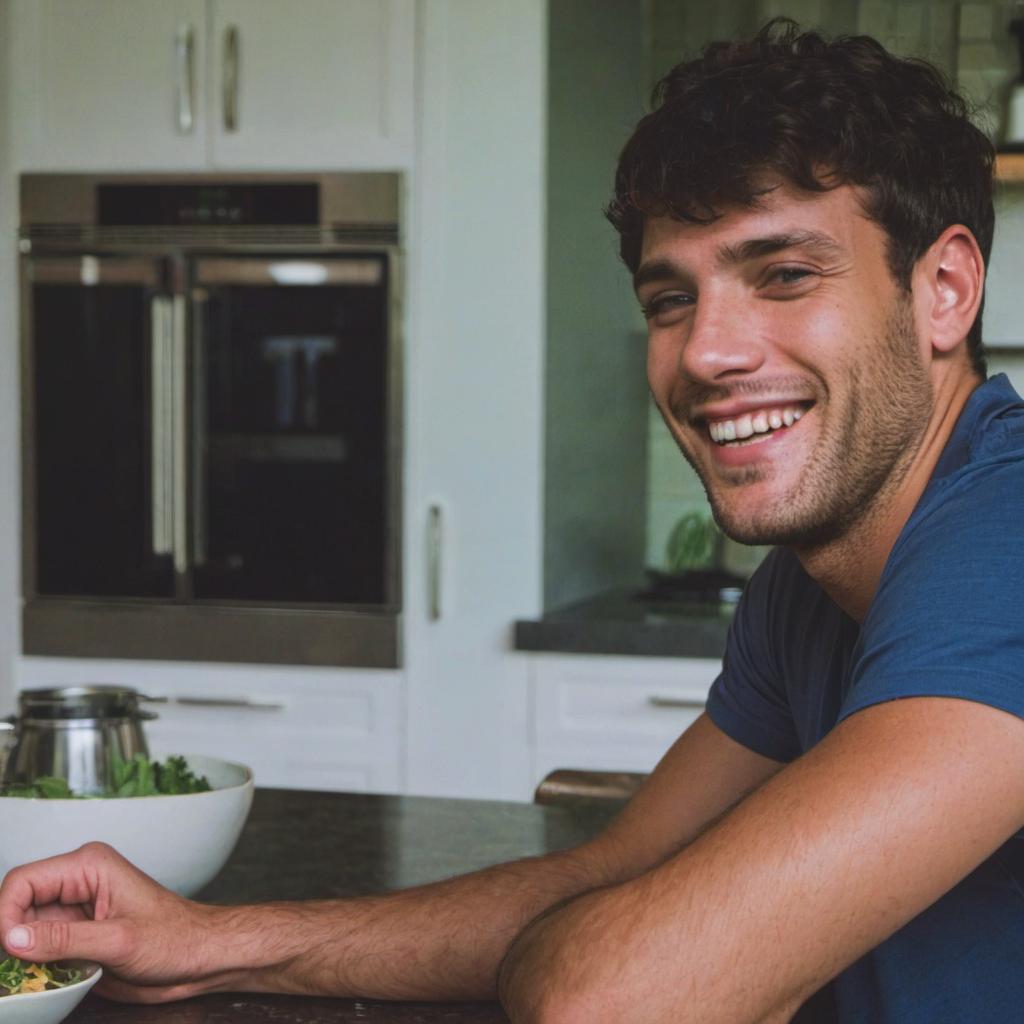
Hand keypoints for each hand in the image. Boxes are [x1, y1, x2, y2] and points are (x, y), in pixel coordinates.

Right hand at [0, 841, 223, 1002]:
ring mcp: (75, 914)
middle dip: (10, 938)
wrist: (200, 958)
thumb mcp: (119, 940)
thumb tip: (12, 937)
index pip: (22, 881)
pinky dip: (34, 970)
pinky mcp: (76, 939)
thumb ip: (63, 939)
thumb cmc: (175, 938)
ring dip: (21, 958)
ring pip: (23, 933)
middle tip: (14, 970)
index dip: (5, 914)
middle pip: (17, 907)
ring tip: (28, 980)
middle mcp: (77, 885)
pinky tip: (44, 983)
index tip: (9, 949)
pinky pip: (39, 952)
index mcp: (89, 866)